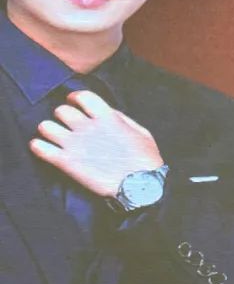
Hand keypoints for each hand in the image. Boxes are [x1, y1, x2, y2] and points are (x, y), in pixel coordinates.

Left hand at [30, 90, 163, 196]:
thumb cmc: (146, 160)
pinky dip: (38, 147)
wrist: (141, 186)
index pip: (81, 96)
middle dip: (62, 116)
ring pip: (45, 126)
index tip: (74, 104)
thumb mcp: (141, 133)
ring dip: (49, 131)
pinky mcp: (66, 162)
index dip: (75, 98)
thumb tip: (107, 112)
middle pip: (61, 110)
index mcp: (106, 117)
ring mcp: (74, 144)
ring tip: (54, 138)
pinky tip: (43, 149)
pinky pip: (39, 148)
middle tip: (67, 126)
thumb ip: (121, 119)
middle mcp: (87, 127)